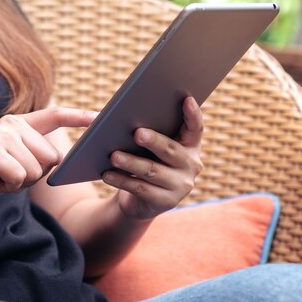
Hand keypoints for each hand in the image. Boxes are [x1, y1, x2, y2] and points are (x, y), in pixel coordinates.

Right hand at [0, 107, 96, 209]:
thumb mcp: (17, 162)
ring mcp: (2, 135)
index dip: (79, 116)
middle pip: (53, 157)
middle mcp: (12, 124)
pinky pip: (21, 177)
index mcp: (20, 124)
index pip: (56, 116)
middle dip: (37, 174)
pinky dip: (9, 186)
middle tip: (10, 173)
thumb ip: (37, 156)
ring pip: (38, 170)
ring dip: (21, 182)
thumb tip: (60, 160)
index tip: (101, 117)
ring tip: (0, 176)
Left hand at [103, 97, 203, 219]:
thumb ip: (140, 129)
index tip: (186, 99)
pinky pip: (141, 189)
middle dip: (154, 141)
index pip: (196, 128)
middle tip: (137, 133)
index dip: (193, 114)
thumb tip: (106, 115)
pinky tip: (107, 174)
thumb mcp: (147, 146)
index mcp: (190, 145)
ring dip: (131, 162)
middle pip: (171, 150)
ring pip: (153, 171)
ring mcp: (181, 186)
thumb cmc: (144, 161)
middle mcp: (191, 165)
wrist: (141, 200)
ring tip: (114, 155)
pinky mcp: (166, 202)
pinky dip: (122, 180)